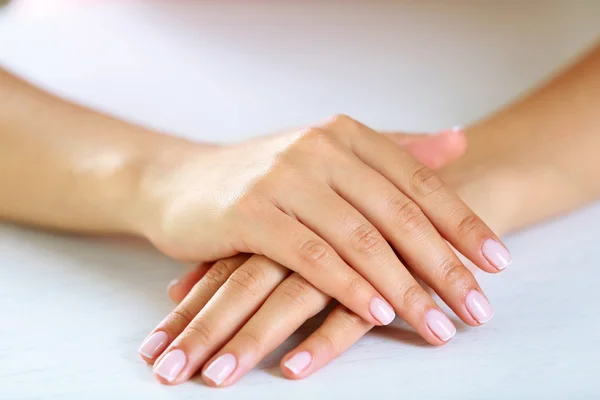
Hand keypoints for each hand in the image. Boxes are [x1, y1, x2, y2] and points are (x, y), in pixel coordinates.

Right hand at [139, 128, 499, 384]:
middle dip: (443, 266)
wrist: (179, 183)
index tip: (498, 263)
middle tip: (478, 308)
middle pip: (398, 214)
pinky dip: (347, 285)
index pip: (419, 182)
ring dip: (402, 287)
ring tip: (437, 325)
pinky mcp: (250, 213)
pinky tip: (377, 312)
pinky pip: (311, 255)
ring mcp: (283, 179)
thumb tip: (458, 143)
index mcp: (345, 136)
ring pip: (359, 239)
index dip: (463, 224)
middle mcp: (319, 149)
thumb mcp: (329, 155)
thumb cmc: (261, 176)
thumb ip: (394, 150)